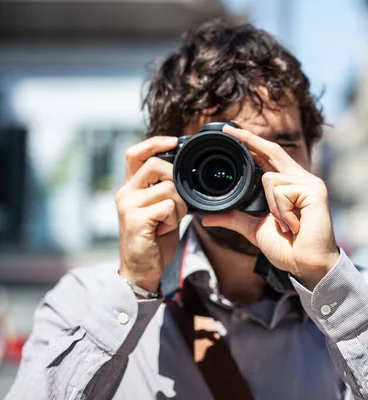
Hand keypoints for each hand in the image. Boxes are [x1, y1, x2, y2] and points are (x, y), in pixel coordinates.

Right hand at [114, 136, 187, 291]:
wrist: (143, 269)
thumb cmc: (155, 239)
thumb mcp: (161, 209)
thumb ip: (166, 189)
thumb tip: (184, 173)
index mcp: (131, 187)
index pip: (135, 153)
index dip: (155, 143)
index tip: (175, 141)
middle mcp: (125, 193)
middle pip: (156, 166)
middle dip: (176, 180)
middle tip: (177, 203)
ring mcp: (128, 206)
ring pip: (168, 189)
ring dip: (179, 206)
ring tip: (169, 221)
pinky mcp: (136, 220)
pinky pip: (168, 207)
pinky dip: (174, 219)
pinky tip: (165, 230)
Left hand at [202, 125, 339, 289]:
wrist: (307, 265)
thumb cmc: (288, 248)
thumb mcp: (254, 229)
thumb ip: (234, 218)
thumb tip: (207, 218)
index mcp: (290, 185)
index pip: (269, 157)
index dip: (252, 143)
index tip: (232, 133)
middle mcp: (302, 179)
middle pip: (272, 151)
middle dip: (249, 139)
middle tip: (227, 129)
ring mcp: (310, 183)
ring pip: (270, 179)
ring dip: (271, 207)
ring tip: (286, 225)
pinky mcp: (314, 190)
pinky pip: (281, 191)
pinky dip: (281, 212)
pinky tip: (293, 225)